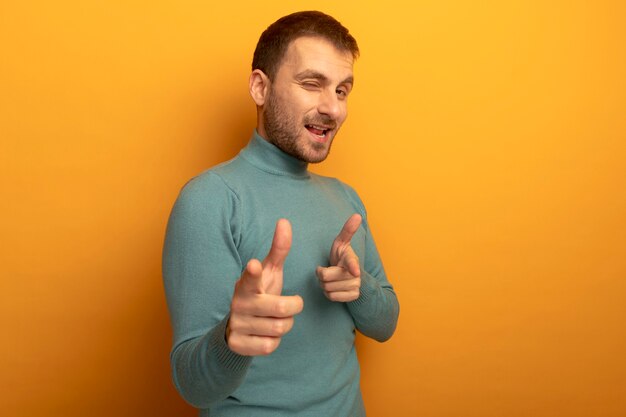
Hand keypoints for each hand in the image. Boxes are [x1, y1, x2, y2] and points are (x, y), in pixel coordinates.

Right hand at [227, 219, 303, 355]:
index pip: (250, 276)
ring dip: (285, 325)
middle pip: (282, 309)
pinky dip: (274, 341)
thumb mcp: (269, 272)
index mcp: (247, 284)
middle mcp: (240, 303)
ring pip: (279, 328)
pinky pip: (270, 345)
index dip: (253, 272)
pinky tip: (265, 334)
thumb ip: (278, 249)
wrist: (236, 327)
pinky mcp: (238, 344)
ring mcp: (237, 324)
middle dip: (294, 308)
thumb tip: (284, 221)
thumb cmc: (260, 293)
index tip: (254, 265)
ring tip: (276, 319)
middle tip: (291, 305)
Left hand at [316, 214, 361, 302]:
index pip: (352, 262)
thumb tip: (357, 215)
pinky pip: (332, 297)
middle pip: (327, 277)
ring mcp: (356, 286)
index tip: (355, 271)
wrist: (349, 276)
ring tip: (330, 279)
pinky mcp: (353, 296)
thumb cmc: (341, 257)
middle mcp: (356, 273)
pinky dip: (328, 293)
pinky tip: (333, 287)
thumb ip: (348, 230)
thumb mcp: (341, 243)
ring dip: (324, 284)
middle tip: (327, 270)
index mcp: (352, 259)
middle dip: (322, 274)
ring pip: (328, 288)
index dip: (352, 266)